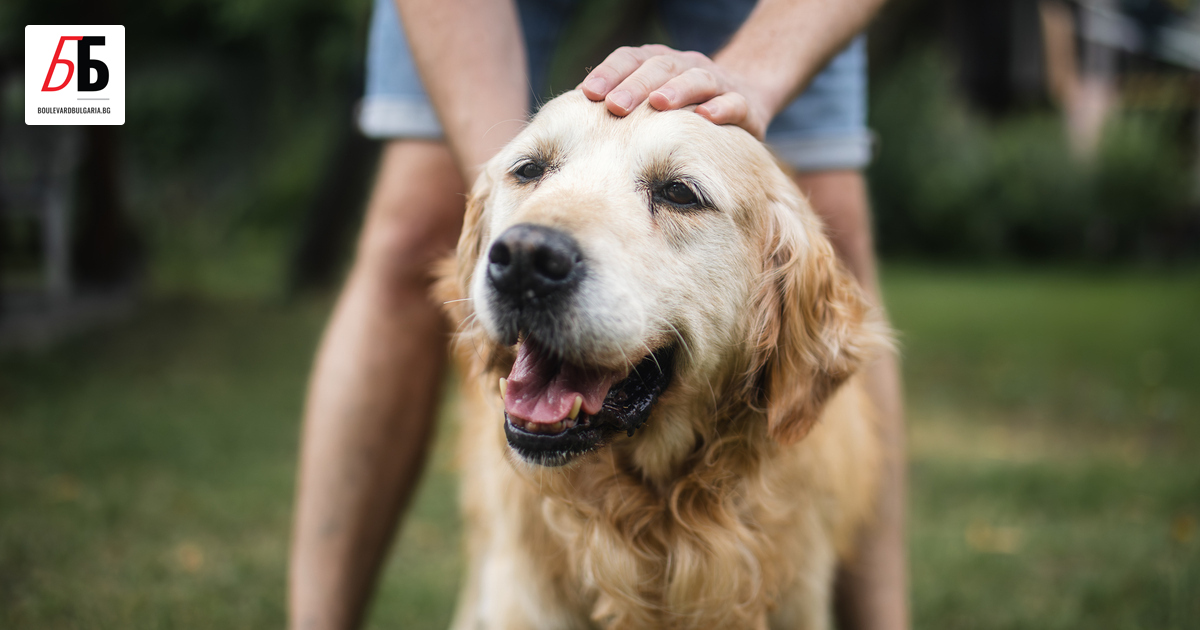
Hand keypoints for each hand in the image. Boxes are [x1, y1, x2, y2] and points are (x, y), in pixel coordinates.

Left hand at [579, 44, 772, 139]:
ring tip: (658, 104)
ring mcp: (717, 82)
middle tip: (615, 105)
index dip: (609, 73)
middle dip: (636, 85)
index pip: (630, 58)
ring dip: (676, 90)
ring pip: (697, 78)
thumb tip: (569, 119)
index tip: (588, 94)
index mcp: (658, 62)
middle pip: (660, 67)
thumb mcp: (650, 102)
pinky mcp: (744, 104)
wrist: (745, 98)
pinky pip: (733, 102)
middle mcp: (686, 65)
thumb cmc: (682, 107)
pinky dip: (721, 108)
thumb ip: (619, 105)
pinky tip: (706, 117)